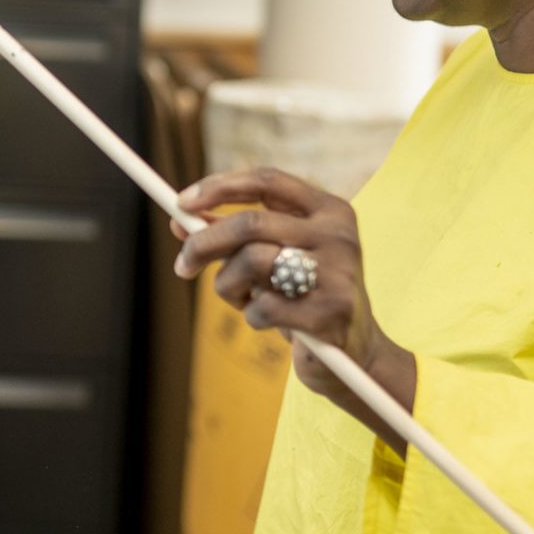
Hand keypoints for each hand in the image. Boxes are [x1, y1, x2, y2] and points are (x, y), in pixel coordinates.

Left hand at [171, 168, 416, 451]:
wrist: (354, 353)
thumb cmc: (304, 297)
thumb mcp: (274, 258)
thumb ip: (234, 236)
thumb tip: (178, 220)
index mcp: (329, 210)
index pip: (268, 181)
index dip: (220, 187)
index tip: (181, 202)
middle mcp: (338, 235)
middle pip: (251, 223)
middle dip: (204, 243)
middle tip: (182, 264)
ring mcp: (339, 273)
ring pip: (252, 261)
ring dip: (229, 285)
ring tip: (241, 300)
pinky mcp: (331, 312)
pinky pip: (263, 306)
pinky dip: (252, 316)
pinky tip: (268, 321)